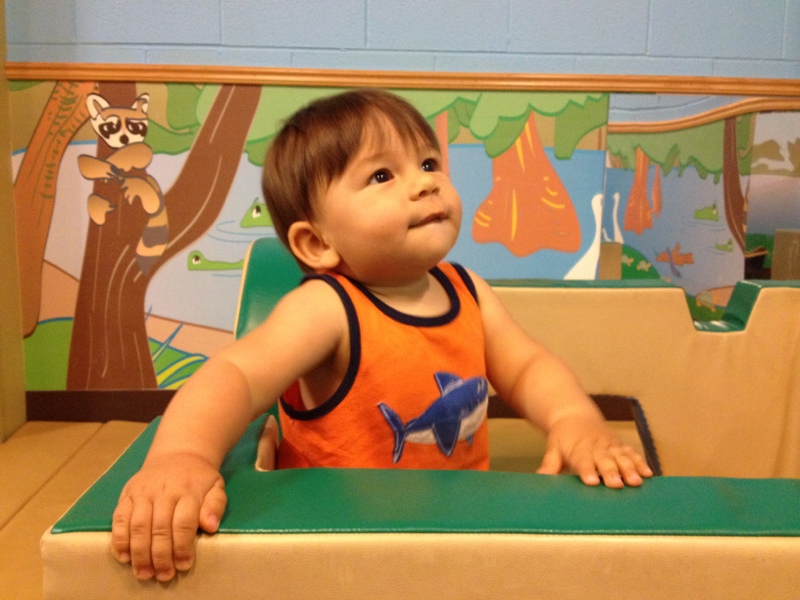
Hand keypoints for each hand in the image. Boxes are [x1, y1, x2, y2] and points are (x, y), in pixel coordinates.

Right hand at [110, 454, 226, 580]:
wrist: (178, 454)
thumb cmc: (199, 478)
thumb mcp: (216, 487)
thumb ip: (215, 506)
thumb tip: (210, 526)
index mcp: (187, 490)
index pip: (183, 523)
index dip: (182, 547)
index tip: (184, 565)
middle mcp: (163, 490)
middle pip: (159, 527)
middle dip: (160, 556)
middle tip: (164, 575)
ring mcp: (143, 492)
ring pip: (138, 525)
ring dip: (139, 552)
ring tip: (144, 573)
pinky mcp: (127, 493)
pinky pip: (119, 518)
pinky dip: (119, 539)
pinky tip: (124, 557)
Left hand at [537, 416, 652, 487]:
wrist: (575, 415)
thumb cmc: (563, 438)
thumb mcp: (553, 448)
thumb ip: (549, 464)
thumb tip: (539, 479)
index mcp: (578, 450)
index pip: (582, 461)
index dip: (587, 471)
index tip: (591, 481)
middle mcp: (596, 447)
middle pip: (604, 461)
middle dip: (611, 472)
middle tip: (616, 485)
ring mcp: (610, 446)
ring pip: (621, 457)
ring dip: (630, 468)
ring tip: (636, 481)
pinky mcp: (619, 445)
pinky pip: (632, 453)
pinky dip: (640, 462)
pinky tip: (649, 473)